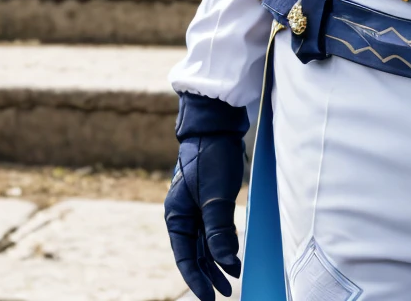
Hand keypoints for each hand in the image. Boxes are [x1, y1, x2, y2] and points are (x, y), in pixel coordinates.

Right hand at [165, 94, 248, 300]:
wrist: (217, 126)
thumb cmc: (211, 157)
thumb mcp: (215, 196)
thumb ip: (219, 231)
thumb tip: (227, 263)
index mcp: (176, 215)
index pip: (184, 257)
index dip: (196, 280)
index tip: (211, 298)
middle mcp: (183, 215)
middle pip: (194, 253)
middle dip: (208, 275)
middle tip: (225, 294)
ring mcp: (196, 208)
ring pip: (204, 244)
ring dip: (217, 262)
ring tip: (232, 281)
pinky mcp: (209, 201)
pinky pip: (213, 231)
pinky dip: (223, 245)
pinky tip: (234, 255)